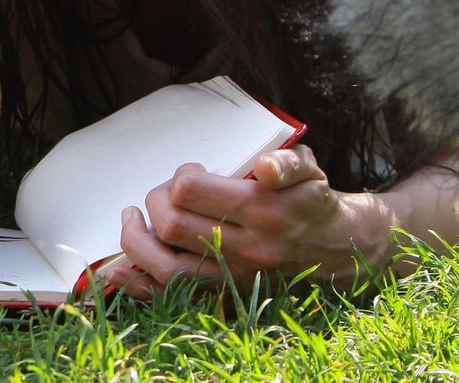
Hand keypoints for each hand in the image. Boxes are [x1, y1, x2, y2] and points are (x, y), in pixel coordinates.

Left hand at [102, 146, 394, 296]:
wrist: (339, 250)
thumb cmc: (313, 201)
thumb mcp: (310, 171)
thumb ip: (287, 162)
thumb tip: (266, 166)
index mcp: (262, 211)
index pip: (191, 191)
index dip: (180, 176)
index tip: (192, 171)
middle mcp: (246, 249)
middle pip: (173, 225)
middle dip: (155, 201)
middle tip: (162, 193)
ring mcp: (233, 277)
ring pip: (166, 267)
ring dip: (136, 241)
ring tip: (131, 219)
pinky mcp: (225, 294)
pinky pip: (172, 296)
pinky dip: (139, 283)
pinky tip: (120, 266)